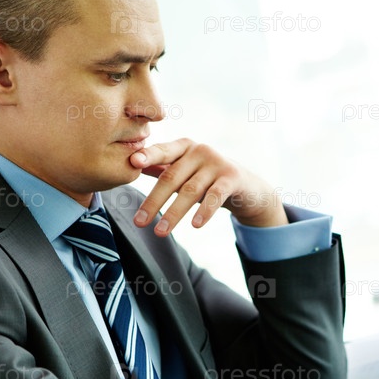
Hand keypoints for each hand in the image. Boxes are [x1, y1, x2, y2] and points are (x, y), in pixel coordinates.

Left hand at [129, 138, 288, 235]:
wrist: (246, 187)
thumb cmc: (208, 179)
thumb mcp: (186, 172)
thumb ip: (163, 168)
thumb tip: (132, 165)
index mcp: (184, 146)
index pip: (162, 151)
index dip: (148, 156)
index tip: (133, 163)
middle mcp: (200, 150)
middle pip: (172, 177)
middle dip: (154, 201)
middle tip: (139, 222)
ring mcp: (217, 163)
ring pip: (190, 190)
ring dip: (173, 213)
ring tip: (160, 232)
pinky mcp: (232, 178)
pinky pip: (215, 197)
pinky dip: (204, 212)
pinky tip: (195, 225)